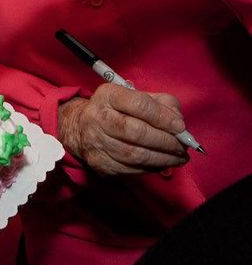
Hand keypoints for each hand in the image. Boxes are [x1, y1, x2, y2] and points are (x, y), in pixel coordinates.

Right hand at [58, 84, 187, 174]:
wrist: (80, 127)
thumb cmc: (117, 110)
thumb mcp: (136, 96)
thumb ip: (161, 104)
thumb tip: (178, 123)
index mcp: (109, 95)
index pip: (139, 104)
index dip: (163, 117)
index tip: (181, 127)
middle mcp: (98, 117)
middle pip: (136, 132)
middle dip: (165, 142)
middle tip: (182, 147)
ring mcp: (96, 142)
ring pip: (135, 155)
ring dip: (163, 159)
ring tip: (178, 158)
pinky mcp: (99, 162)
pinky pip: (131, 169)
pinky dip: (151, 168)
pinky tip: (162, 164)